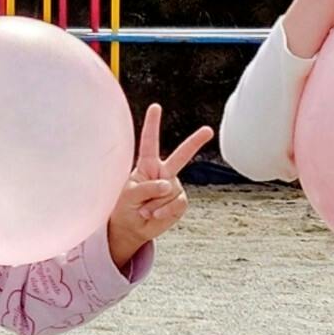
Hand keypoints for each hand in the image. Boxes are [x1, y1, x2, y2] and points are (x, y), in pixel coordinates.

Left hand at [107, 104, 213, 267]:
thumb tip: (168, 185)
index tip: (156, 107)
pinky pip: (176, 203)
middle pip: (181, 156)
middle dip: (196, 142)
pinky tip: (155, 215)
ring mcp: (173, 186)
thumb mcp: (128, 195)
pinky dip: (164, 211)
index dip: (153, 124)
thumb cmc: (125, 206)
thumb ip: (147, 188)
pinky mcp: (179, 202)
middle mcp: (163, 173)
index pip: (149, 142)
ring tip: (144, 209)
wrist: (132, 227)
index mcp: (146, 165)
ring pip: (170, 191)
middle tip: (208, 130)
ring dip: (155, 204)